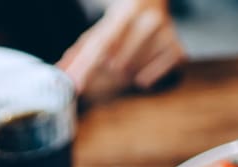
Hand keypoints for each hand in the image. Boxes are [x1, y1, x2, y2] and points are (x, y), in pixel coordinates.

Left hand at [59, 0, 183, 96]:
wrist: (154, 0)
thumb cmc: (122, 22)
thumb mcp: (100, 29)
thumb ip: (79, 52)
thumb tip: (58, 72)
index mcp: (125, 13)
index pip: (102, 45)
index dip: (87, 67)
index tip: (75, 86)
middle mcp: (148, 21)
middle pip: (118, 65)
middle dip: (111, 70)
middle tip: (115, 59)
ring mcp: (165, 34)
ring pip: (133, 74)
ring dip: (127, 73)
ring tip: (133, 55)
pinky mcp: (178, 49)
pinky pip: (153, 78)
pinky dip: (146, 77)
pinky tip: (146, 63)